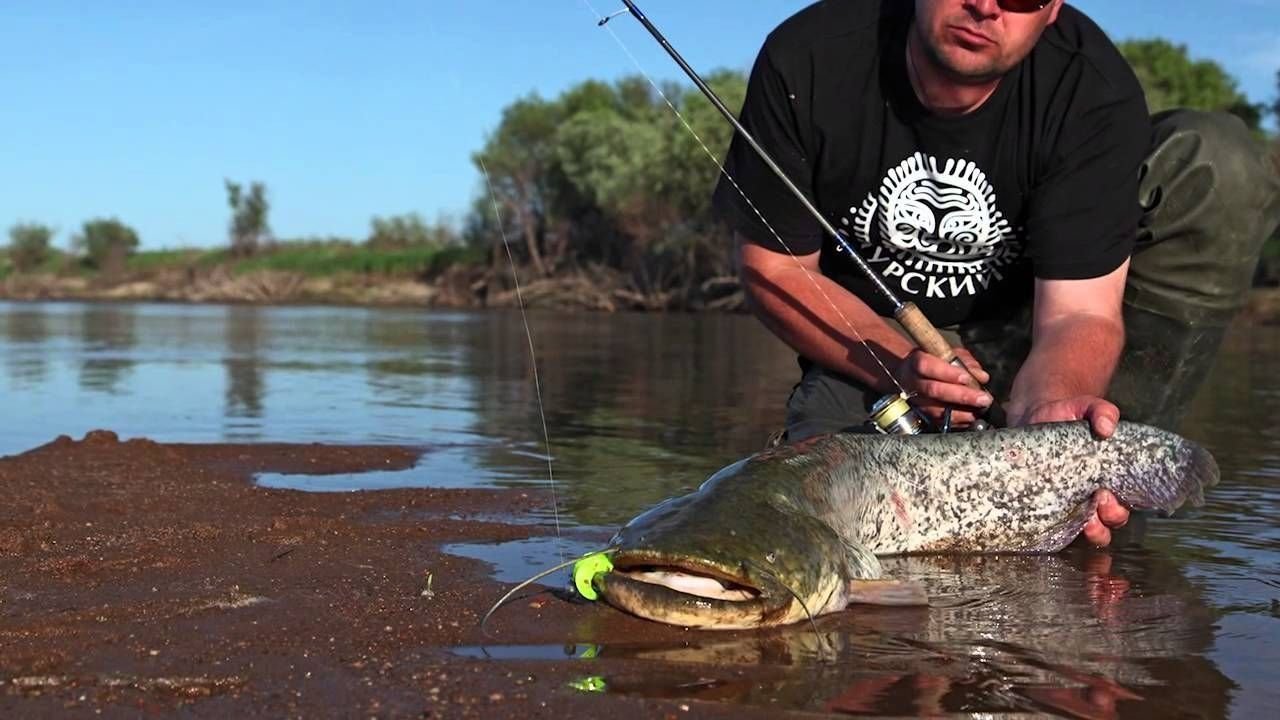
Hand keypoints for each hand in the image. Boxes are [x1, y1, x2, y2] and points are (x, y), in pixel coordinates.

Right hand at [894, 348, 991, 427]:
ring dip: (961, 412)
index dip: (947, 373)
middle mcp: (912, 382)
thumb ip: (965, 362)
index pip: (927, 366)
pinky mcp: (920, 414)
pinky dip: (956, 422)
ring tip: (980, 411)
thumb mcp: (948, 353)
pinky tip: (970, 418)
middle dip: (961, 395)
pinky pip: (938, 421)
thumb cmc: (934, 361)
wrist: (911, 374)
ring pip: (935, 409)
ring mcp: (915, 400)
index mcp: (916, 362)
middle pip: (934, 390)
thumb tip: (981, 376)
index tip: (967, 378)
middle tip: (983, 399)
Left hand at [1008, 396, 1127, 544]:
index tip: (1106, 493)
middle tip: (1096, 499)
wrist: (1033, 415)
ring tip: (1080, 518)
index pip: (1122, 506)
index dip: (1118, 507)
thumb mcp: (1086, 408)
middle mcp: (1092, 498)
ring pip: (1085, 531)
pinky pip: (1053, 527)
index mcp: (1108, 481)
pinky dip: (1055, 529)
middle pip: (1109, 523)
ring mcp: (1068, 504)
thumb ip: (1102, 411)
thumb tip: (1107, 427)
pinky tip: (1048, 519)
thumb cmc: (1067, 415)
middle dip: (1107, 519)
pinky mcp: (1044, 504)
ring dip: (1088, 530)